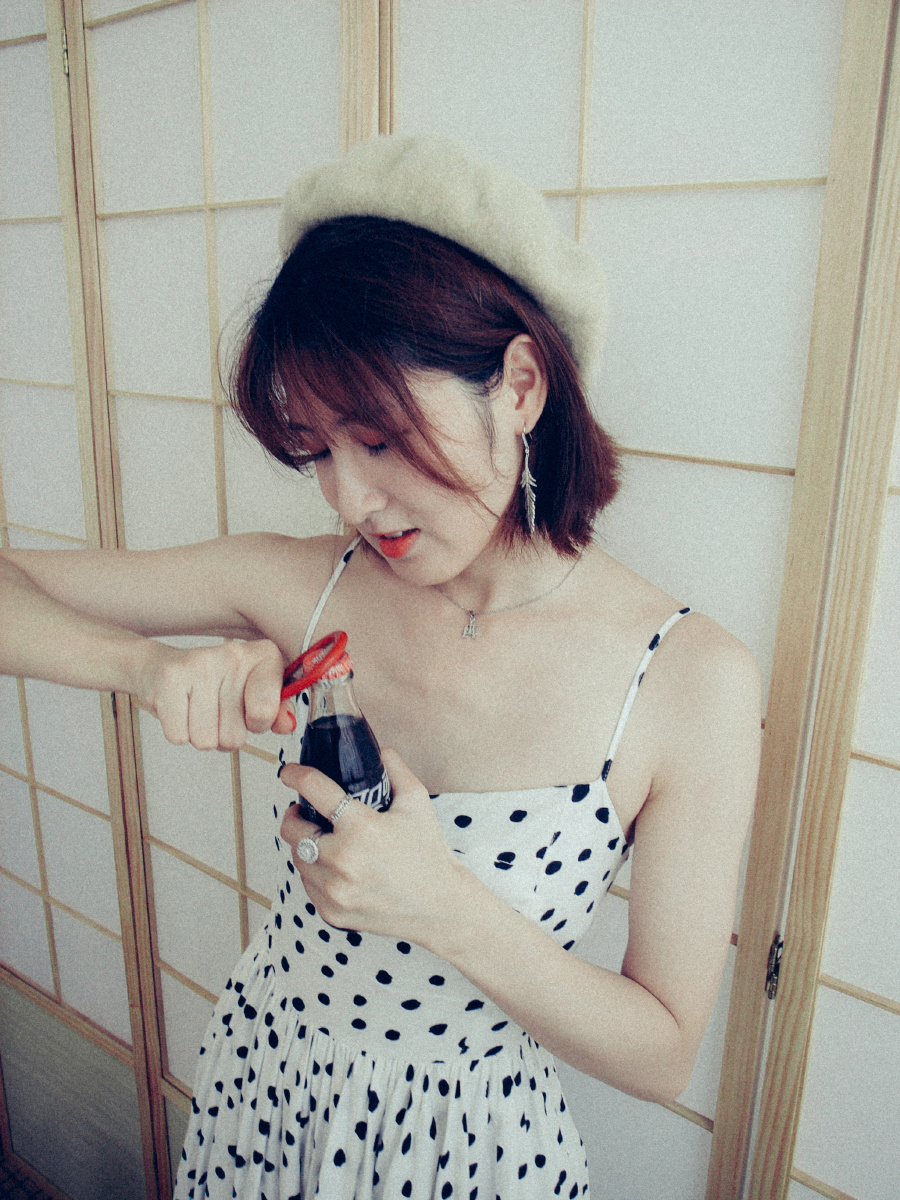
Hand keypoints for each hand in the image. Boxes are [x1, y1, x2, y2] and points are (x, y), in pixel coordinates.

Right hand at [136, 637, 295, 749]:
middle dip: (223, 733)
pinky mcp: (169, 679)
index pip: (267, 710)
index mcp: (264, 655)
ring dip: (200, 735)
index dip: (258, 723)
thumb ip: (276, 712)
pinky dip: (178, 732)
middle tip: (214, 709)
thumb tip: (287, 724)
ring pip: (206, 741)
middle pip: (234, 736)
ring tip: (196, 710)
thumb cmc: (214, 686)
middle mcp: (234, 654)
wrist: (158, 667)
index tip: (250, 711)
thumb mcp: (252, 695)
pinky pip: (179, 737)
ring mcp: (200, 665)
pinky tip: (179, 709)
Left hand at [278, 749, 466, 943]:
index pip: (314, 789)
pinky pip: (308, 884)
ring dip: (305, 844)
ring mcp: (334, 891)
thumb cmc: (429, 851)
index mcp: (361, 828)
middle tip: (307, 812)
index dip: (295, 775)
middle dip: (295, 814)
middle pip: (291, 828)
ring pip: (297, 858)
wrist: (440, 907)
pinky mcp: (331, 912)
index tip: (288, 772)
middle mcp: (341, 861)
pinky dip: (316, 871)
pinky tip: (336, 867)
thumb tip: (375, 749)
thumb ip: (394, 766)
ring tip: (325, 840)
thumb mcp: (417, 800)